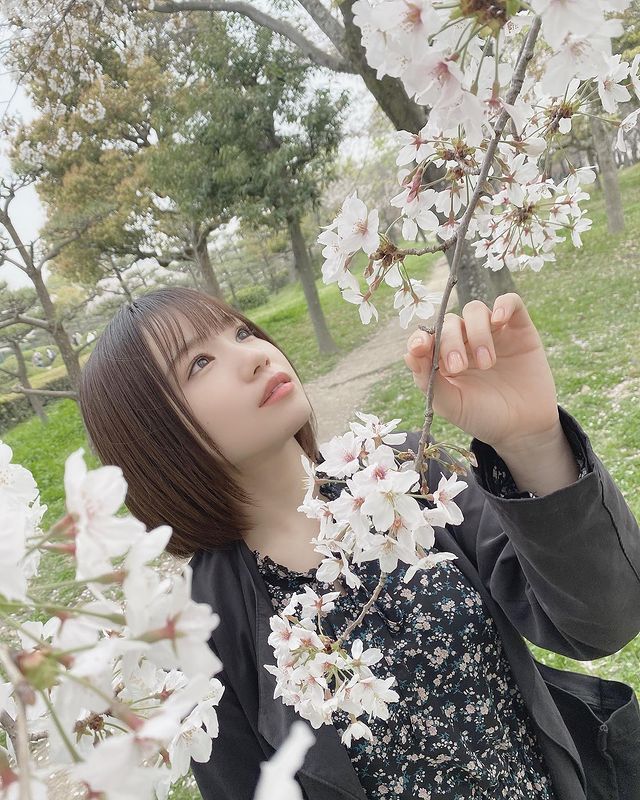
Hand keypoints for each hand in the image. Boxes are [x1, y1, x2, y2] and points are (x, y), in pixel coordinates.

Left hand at [403, 293, 561, 451]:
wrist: (523, 428)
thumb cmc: (483, 416)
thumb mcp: (451, 405)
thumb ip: (429, 381)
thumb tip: (408, 354)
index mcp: (443, 358)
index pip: (427, 337)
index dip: (420, 338)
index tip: (420, 348)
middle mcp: (465, 341)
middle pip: (449, 322)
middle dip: (450, 343)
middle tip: (459, 368)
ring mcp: (492, 333)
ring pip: (475, 310)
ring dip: (477, 333)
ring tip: (486, 364)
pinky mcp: (519, 328)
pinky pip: (510, 301)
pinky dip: (504, 305)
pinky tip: (499, 320)